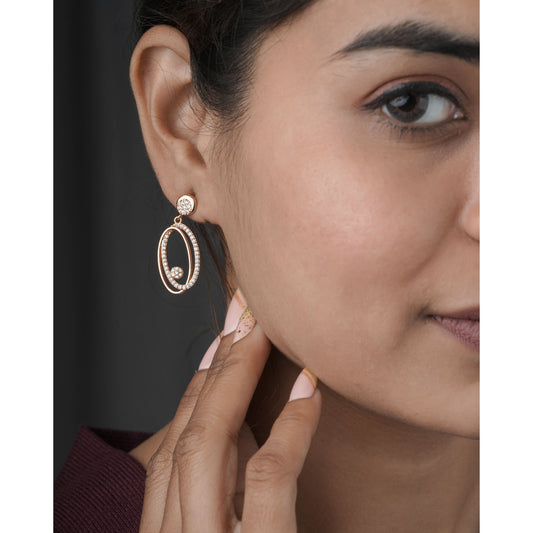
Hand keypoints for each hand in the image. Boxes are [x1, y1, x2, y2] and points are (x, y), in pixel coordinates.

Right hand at [135, 292, 320, 531]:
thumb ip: (219, 497)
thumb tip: (246, 433)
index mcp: (168, 530)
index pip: (173, 448)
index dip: (198, 389)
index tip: (221, 343)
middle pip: (187, 431)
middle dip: (214, 365)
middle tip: (242, 312)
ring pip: (208, 442)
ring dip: (236, 376)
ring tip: (264, 329)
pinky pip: (268, 477)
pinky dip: (289, 426)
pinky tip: (308, 389)